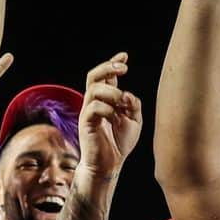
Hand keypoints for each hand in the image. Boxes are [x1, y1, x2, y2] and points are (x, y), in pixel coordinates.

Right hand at [78, 54, 142, 178]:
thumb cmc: (120, 143)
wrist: (109, 164)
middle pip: (94, 76)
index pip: (107, 77)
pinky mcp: (86, 123)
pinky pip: (93, 108)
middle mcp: (95, 102)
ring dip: (112, 92)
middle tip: (123, 67)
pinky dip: (107, 109)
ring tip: (123, 103)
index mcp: (107, 100)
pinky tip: (115, 118)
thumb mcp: (134, 121)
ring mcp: (89, 111)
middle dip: (108, 67)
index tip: (124, 56)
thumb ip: (133, 105)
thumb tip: (127, 94)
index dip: (113, 63)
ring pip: (94, 89)